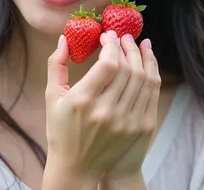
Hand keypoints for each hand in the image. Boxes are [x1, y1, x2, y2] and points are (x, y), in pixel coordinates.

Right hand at [43, 30, 156, 184]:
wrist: (76, 167)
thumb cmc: (61, 130)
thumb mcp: (52, 97)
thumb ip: (56, 65)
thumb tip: (64, 38)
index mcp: (82, 101)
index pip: (108, 64)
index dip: (111, 45)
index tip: (107, 36)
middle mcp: (106, 111)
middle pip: (127, 69)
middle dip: (127, 47)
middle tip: (123, 36)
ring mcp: (125, 121)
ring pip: (142, 79)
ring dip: (141, 57)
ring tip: (136, 44)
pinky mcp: (138, 128)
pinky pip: (150, 94)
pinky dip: (151, 73)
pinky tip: (147, 62)